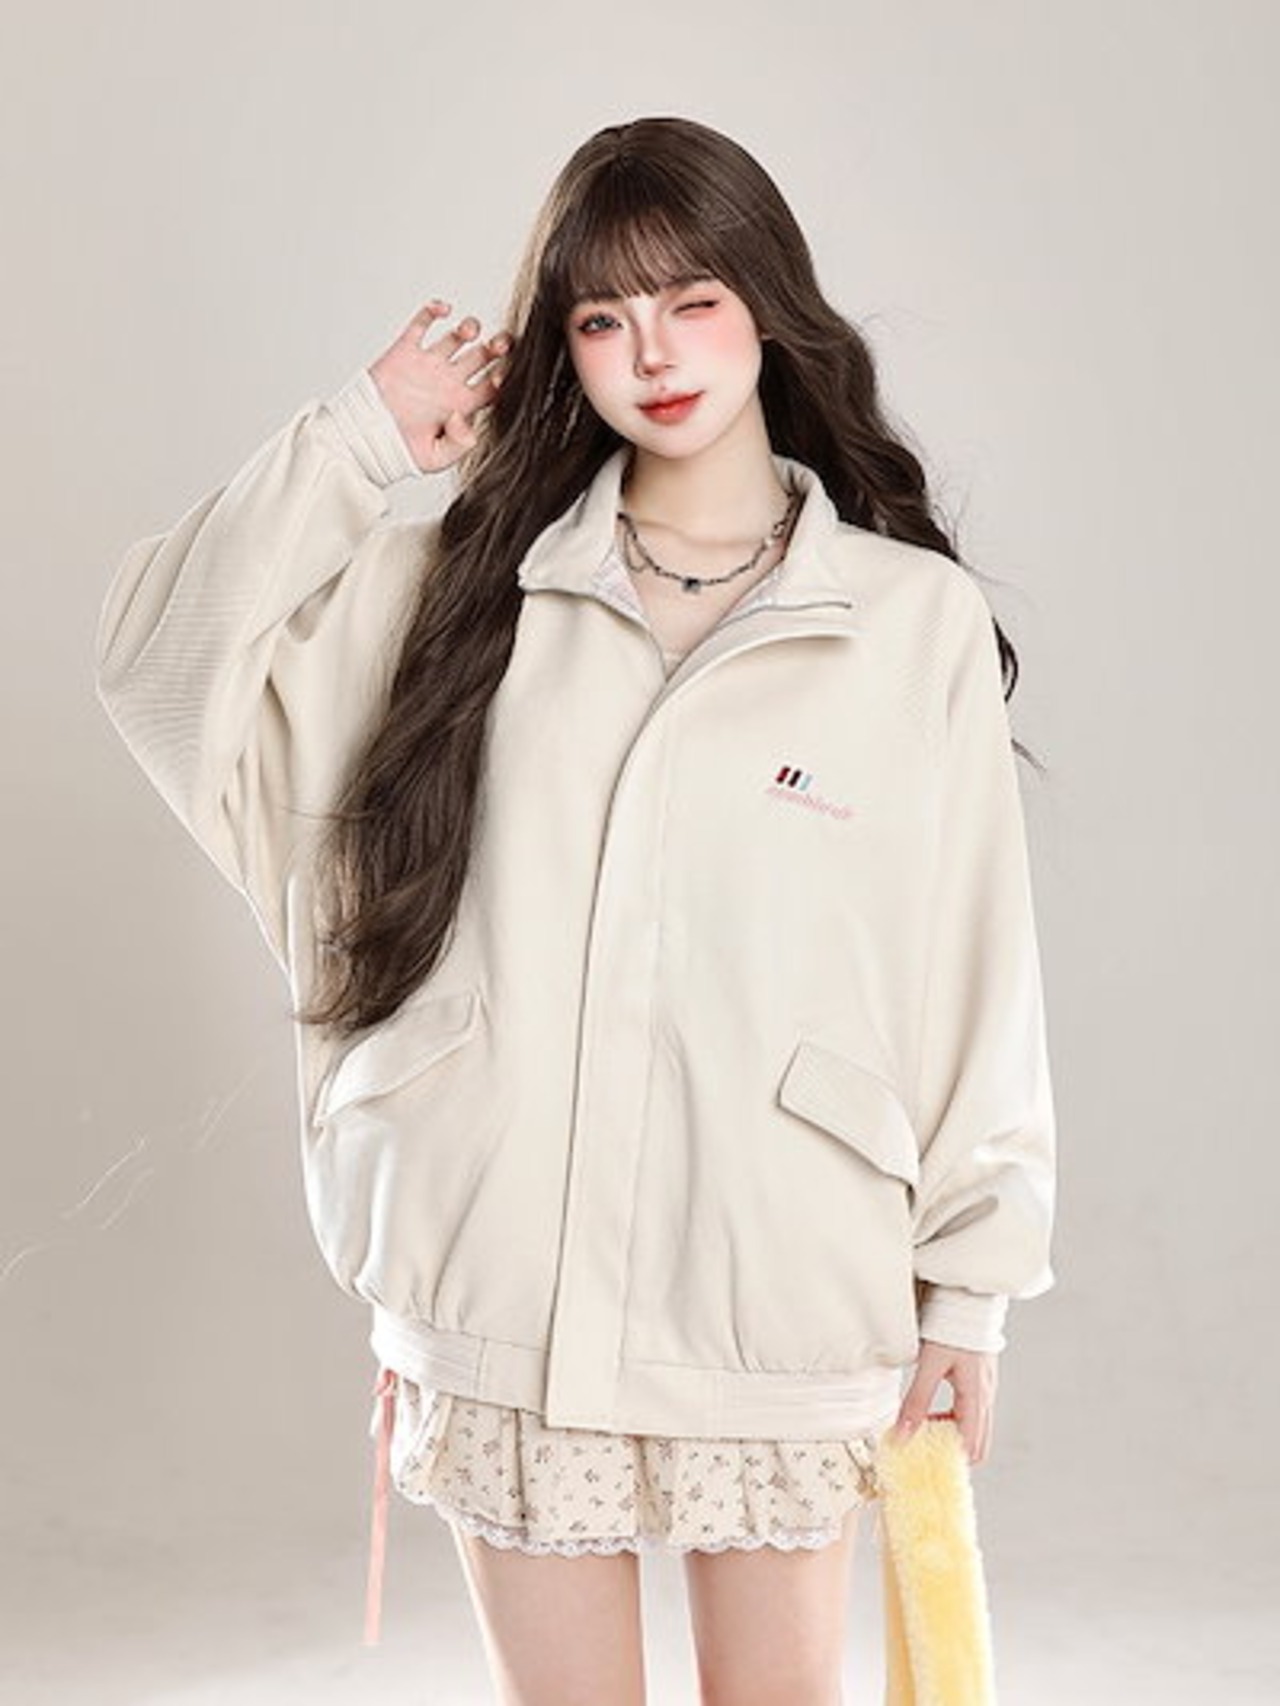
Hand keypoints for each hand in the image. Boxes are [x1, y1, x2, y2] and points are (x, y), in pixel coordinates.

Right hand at [367, 299, 510, 473]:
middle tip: (501, 344)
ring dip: (470, 328)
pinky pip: (422, 324)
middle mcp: (448, 381)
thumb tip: (464, 419)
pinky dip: (433, 311)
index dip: (502, 377)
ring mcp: (428, 364)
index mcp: (460, 405)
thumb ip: (458, 445)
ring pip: (457, 337)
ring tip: (469, 331)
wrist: (364, 439)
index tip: (501, 375)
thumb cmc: (399, 452)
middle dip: (496, 348)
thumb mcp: (436, 458)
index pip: (492, 386)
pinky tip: (443, 310)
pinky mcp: (405, 351)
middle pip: (482, 357)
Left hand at [892, 1338, 997, 1465]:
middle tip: (924, 1449)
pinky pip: (973, 1413)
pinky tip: (933, 1412)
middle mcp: (986, 1397)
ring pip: (976, 1429)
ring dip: (952, 1435)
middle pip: (978, 1444)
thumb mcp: (930, 1365)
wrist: (967, 1300)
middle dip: (952, 1452)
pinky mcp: (981, 1381)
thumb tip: (902, 1435)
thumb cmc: (951, 1329)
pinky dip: (955, 1421)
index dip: (950, 1460)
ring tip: (924, 1429)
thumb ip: (917, 1401)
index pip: (970, 1447)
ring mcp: (986, 1389)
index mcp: (976, 1397)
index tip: (924, 1461)